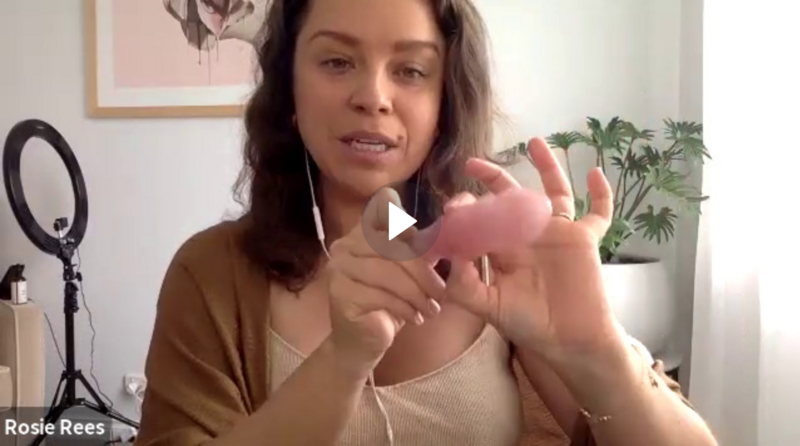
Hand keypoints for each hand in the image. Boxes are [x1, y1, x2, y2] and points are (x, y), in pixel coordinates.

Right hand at [326, 188, 444, 377]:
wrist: (363, 340)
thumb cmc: (388, 302)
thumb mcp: (410, 274)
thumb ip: (422, 251)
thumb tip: (449, 237)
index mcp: (362, 233)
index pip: (382, 210)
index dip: (406, 224)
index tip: (427, 249)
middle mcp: (345, 246)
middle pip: (391, 245)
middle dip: (422, 270)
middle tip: (440, 292)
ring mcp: (339, 269)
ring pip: (387, 272)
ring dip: (416, 293)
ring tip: (431, 309)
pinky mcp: (340, 294)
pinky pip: (379, 296)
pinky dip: (404, 307)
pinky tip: (415, 318)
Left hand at [444, 137, 622, 365]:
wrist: (569, 341)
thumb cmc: (529, 324)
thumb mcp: (488, 306)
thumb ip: (464, 284)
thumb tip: (450, 253)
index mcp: (502, 248)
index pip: (481, 218)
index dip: (466, 209)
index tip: (453, 208)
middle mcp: (528, 235)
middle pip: (510, 197)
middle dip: (491, 179)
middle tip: (472, 164)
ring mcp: (557, 233)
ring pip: (553, 192)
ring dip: (546, 166)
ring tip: (535, 142)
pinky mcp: (583, 238)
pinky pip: (598, 212)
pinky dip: (602, 194)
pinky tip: (595, 172)